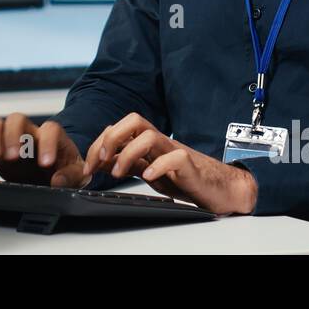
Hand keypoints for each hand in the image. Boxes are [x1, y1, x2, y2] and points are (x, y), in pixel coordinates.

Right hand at [0, 114, 89, 187]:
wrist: (52, 175)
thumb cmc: (66, 171)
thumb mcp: (77, 176)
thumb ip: (71, 176)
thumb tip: (57, 181)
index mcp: (52, 136)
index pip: (49, 130)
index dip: (47, 144)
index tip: (46, 164)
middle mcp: (30, 133)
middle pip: (17, 119)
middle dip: (13, 136)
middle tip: (13, 158)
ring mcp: (11, 140)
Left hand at [84, 113, 257, 214]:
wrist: (220, 188)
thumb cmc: (185, 178)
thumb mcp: (149, 170)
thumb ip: (128, 162)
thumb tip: (101, 160)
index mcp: (148, 142)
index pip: (119, 128)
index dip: (99, 143)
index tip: (88, 166)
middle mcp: (160, 142)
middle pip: (134, 120)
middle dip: (111, 138)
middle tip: (99, 161)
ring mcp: (175, 150)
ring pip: (149, 135)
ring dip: (128, 153)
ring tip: (119, 173)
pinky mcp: (189, 165)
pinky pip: (174, 157)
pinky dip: (157, 166)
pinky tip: (148, 177)